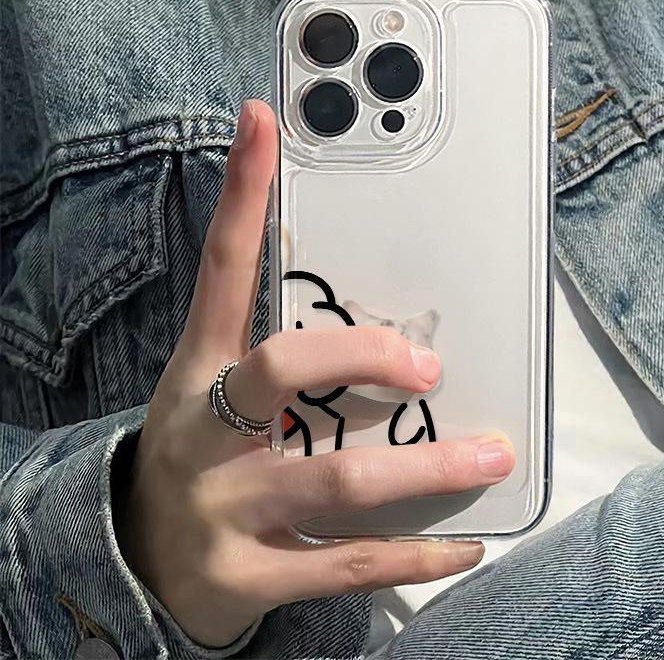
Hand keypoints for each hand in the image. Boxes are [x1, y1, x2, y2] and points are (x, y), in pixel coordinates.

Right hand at [116, 100, 515, 646]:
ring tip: (490, 455)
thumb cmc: (201, 456)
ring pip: (335, 480)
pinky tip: (465, 545)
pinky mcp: (245, 578)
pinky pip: (348, 564)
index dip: (240, 196)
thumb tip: (399, 336)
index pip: (222, 271)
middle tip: (428, 363)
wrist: (138, 563)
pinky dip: (417, 557)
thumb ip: (293, 367)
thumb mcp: (221, 398)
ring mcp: (222, 508)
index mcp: (198, 372)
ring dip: (427, 468)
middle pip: (283, 368)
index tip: (262, 122)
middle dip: (365, 355)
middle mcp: (203, 431)